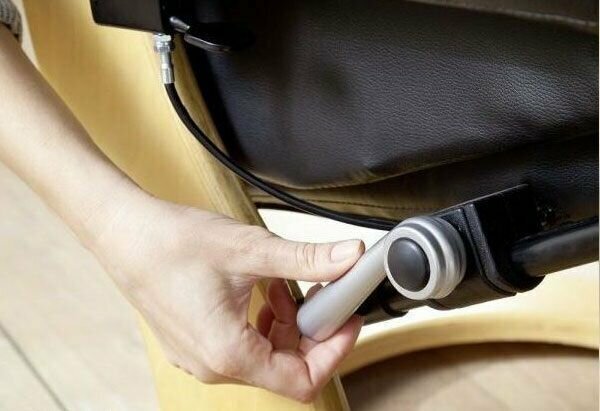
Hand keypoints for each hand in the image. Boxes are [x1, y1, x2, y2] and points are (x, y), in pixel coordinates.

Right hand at [91, 196, 364, 401]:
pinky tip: (262, 291)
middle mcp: (213, 365)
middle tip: (318, 294)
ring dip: (286, 325)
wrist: (123, 232)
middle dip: (311, 331)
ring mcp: (201, 356)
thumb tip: (349, 258)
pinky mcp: (195, 341)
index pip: (303, 380)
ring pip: (265, 356)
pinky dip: (262, 323)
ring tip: (284, 288)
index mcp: (228, 353)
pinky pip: (242, 345)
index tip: (346, 319)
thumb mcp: (250, 250)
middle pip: (285, 367)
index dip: (335, 351)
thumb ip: (307, 259)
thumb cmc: (170, 244)